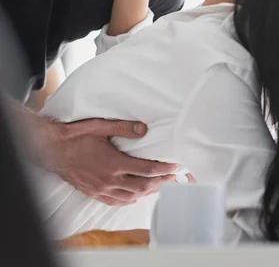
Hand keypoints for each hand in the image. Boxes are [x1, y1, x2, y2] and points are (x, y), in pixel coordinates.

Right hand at [43, 117, 177, 205]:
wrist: (52, 150)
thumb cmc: (76, 135)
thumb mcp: (101, 126)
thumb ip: (124, 128)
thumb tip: (144, 129)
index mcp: (114, 163)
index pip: (146, 170)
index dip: (164, 169)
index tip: (176, 165)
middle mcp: (109, 180)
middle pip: (143, 186)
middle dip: (161, 182)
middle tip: (174, 177)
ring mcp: (101, 189)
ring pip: (131, 197)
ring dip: (148, 192)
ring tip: (160, 185)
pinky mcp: (94, 193)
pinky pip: (116, 202)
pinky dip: (130, 200)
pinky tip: (135, 196)